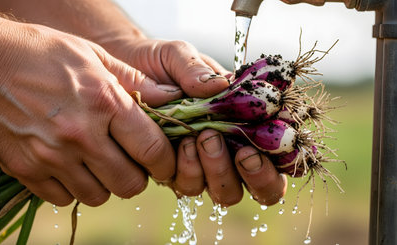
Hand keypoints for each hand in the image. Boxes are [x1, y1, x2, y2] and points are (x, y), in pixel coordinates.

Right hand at [0, 17, 182, 205]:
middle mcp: (81, 135)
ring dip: (103, 183)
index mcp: (105, 102)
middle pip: (129, 185)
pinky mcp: (26, 170)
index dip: (165, 163)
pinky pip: (63, 199)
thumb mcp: (93, 55)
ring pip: (98, 196)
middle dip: (136, 178)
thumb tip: (169, 98)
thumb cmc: (42, 53)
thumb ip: (134, 82)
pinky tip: (67, 165)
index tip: (162, 164)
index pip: (153, 151)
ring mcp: (51, 157)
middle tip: (128, 162)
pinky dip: (70, 188)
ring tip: (94, 161)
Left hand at [104, 39, 286, 205]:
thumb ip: (197, 69)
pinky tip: (181, 144)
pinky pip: (190, 186)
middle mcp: (230, 148)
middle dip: (259, 176)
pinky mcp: (175, 172)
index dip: (286, 156)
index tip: (277, 141)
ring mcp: (203, 164)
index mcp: (245, 121)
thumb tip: (221, 86)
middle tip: (244, 153)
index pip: (280, 151)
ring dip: (221, 172)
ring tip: (205, 138)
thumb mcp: (178, 56)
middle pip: (264, 186)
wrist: (121, 71)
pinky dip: (190, 170)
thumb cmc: (158, 63)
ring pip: (227, 192)